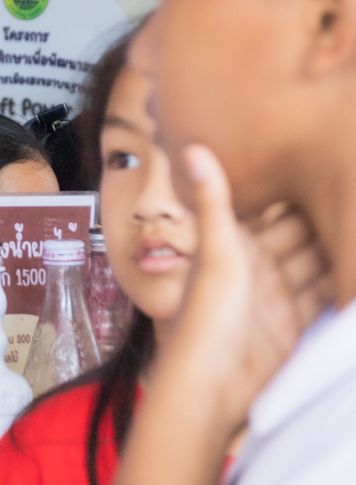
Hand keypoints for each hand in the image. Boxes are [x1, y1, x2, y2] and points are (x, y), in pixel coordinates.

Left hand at [164, 145, 332, 432]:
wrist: (210, 389)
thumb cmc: (204, 319)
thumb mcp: (216, 255)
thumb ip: (213, 202)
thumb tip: (193, 145)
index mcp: (235, 242)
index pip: (278, 209)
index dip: (303, 187)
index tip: (334, 155)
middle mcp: (259, 266)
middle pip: (306, 237)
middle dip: (334, 218)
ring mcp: (279, 296)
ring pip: (321, 267)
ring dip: (345, 253)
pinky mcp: (296, 326)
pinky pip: (326, 301)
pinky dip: (345, 290)